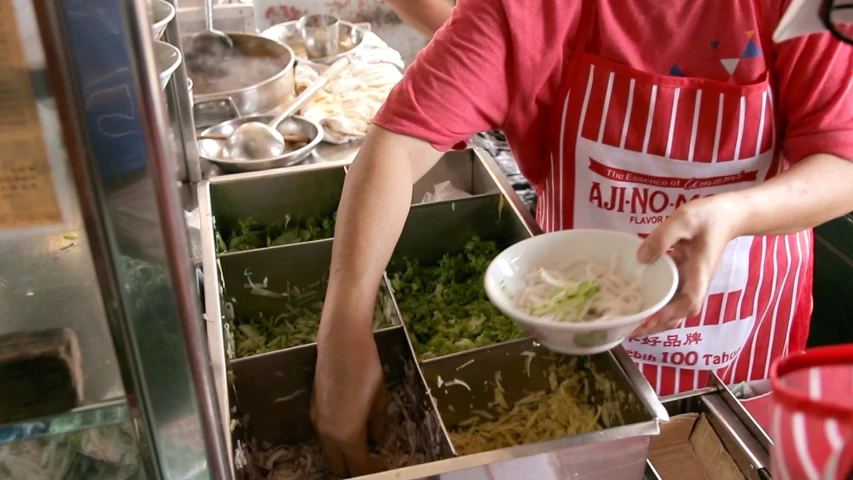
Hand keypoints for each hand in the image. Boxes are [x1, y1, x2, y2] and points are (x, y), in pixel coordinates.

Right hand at [311, 324, 387, 476]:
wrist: (341, 343)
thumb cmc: (366, 369)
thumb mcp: (380, 400)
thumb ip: (378, 426)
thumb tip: (376, 440)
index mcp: (347, 434)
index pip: (359, 467)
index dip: (374, 470)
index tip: (384, 465)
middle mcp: (327, 433)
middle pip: (338, 467)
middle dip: (355, 469)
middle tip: (371, 459)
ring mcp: (316, 422)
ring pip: (329, 451)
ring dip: (344, 454)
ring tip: (362, 443)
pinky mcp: (312, 409)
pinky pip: (324, 435)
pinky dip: (336, 439)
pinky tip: (350, 425)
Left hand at [630, 194, 742, 337]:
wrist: (727, 215)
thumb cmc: (707, 217)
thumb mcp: (684, 220)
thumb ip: (662, 237)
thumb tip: (641, 259)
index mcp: (699, 273)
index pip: (689, 302)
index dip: (670, 314)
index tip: (651, 319)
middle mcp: (695, 283)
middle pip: (679, 315)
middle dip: (656, 326)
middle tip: (630, 331)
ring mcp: (689, 282)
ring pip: (673, 310)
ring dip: (654, 320)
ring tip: (630, 324)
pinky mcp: (682, 277)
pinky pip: (668, 297)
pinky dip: (655, 305)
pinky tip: (636, 304)